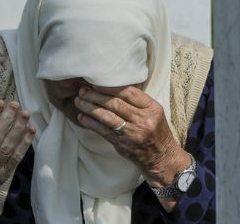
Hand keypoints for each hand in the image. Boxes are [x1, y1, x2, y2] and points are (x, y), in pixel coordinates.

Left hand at [72, 86, 189, 189]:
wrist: (161, 156)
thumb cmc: (156, 131)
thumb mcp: (154, 112)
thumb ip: (138, 101)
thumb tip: (113, 87)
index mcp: (152, 108)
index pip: (129, 92)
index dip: (110, 87)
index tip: (97, 83)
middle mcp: (143, 120)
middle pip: (116, 104)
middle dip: (96, 95)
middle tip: (83, 90)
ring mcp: (132, 133)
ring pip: (107, 117)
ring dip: (90, 108)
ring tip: (79, 101)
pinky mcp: (122, 144)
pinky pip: (103, 131)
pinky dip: (90, 123)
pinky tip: (82, 116)